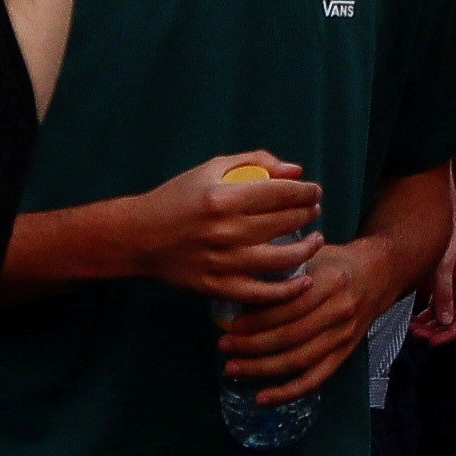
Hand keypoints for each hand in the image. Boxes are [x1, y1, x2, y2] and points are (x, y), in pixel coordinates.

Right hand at [135, 151, 326, 298]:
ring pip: (279, 259)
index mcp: (224, 198)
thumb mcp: (211, 168)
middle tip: (314, 211)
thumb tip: (296, 171)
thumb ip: (255, 162)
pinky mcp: (216, 287)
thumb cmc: (177, 198)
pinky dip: (286, 291)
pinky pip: (260, 293)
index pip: (281, 194)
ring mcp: (222, 262)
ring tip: (316, 240)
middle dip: (307, 215)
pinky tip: (302, 281)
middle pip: (283, 223)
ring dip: (306, 249)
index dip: (305, 192)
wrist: (139, 236)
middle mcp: (225, 231)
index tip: (315, 192)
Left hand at [220, 220, 424, 404]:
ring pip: (299, 360)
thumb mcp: (313, 254)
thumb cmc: (337, 262)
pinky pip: (315, 379)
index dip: (258, 320)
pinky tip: (262, 397)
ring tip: (233, 369)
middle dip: (253, 345)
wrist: (378, 274)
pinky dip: (288, 392)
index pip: (289, 307)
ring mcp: (344, 336)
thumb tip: (242, 291)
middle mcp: (340, 311)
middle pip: (291, 336)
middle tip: (224, 346)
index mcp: (330, 282)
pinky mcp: (345, 354)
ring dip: (263, 368)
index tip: (231, 324)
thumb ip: (284, 270)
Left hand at [414, 213, 455, 344]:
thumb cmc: (445, 238)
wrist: (437, 220)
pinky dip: (426, 315)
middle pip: (454, 319)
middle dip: (437, 330)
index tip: (434, 340)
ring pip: (444, 314)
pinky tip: (415, 319)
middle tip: (418, 334)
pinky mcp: (440, 285)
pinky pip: (436, 306)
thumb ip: (443, 293)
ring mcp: (451, 287)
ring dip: (430, 325)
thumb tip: (446, 320)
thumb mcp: (443, 266)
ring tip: (414, 328)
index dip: (451, 332)